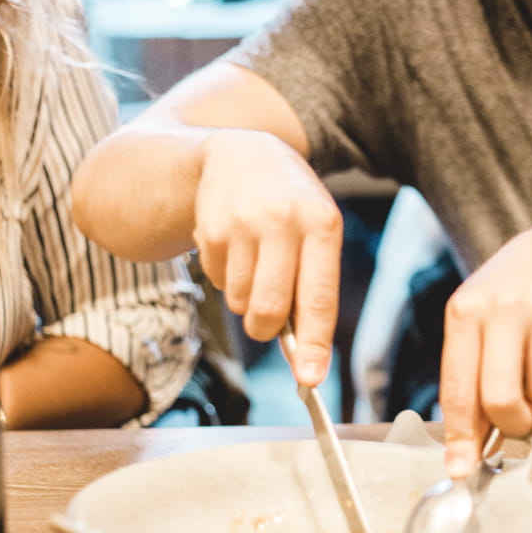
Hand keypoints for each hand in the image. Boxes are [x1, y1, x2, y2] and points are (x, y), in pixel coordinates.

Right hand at [193, 130, 342, 384]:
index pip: (318, 297)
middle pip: (270, 308)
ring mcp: (242, 224)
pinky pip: (217, 283)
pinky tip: (236, 247)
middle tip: (267, 323)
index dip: (314, 344)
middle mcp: (283, 221)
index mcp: (322, 223)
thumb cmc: (291, 204)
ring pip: (240, 301)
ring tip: (256, 263)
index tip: (310, 379)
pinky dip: (226, 278)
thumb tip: (306, 355)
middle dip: (267, 329)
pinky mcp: (209, 229)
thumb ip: (314, 285)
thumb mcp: (316, 229)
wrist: (241, 152)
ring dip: (246, 300)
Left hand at [438, 220, 531, 474]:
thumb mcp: (476, 322)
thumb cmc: (510, 293)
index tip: (460, 469)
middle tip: (515, 416)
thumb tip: (467, 449)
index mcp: (466, 311)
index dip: (460, 437)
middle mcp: (503, 309)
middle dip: (510, 424)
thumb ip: (469, 380)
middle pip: (501, 400)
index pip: (458, 389)